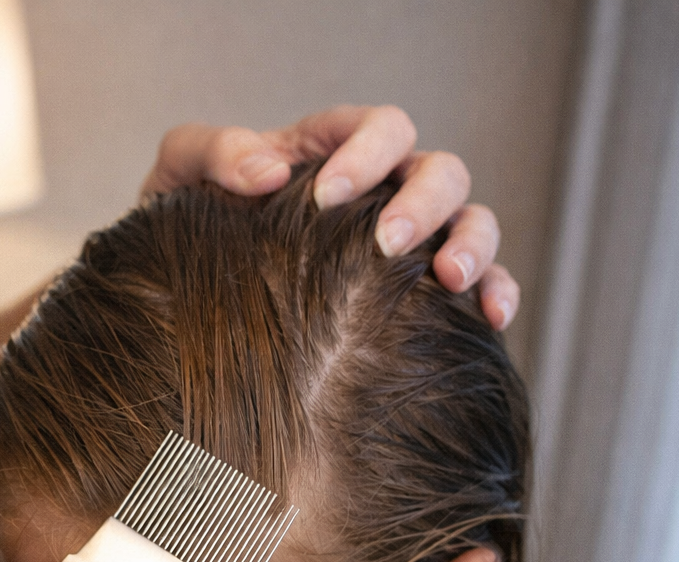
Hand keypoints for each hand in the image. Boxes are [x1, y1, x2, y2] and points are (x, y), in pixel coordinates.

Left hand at [140, 106, 518, 331]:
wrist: (181, 293)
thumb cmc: (190, 223)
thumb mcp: (180, 174)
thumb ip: (214, 152)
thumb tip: (266, 173)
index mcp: (334, 152)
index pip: (378, 127)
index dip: (366, 152)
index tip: (327, 197)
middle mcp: (384, 190)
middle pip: (438, 170)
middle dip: (421, 203)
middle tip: (386, 244)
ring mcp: (409, 241)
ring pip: (472, 219)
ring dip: (471, 243)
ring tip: (449, 279)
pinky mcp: (421, 292)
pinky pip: (483, 282)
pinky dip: (497, 292)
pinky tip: (490, 317)